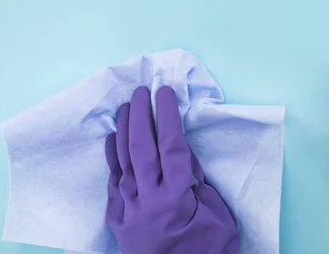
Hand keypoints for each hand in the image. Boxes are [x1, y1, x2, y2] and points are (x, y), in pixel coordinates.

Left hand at [105, 86, 238, 253]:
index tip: (163, 92)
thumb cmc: (209, 251)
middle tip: (140, 91)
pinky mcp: (118, 219)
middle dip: (140, 115)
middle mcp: (148, 198)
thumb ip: (198, 184)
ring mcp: (129, 209)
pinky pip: (113, 182)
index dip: (167, 115)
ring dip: (123, 131)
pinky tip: (111, 141)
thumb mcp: (217, 216)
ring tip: (124, 107)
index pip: (171, 145)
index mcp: (177, 197)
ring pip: (123, 161)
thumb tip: (182, 156)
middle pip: (141, 147)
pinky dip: (112, 158)